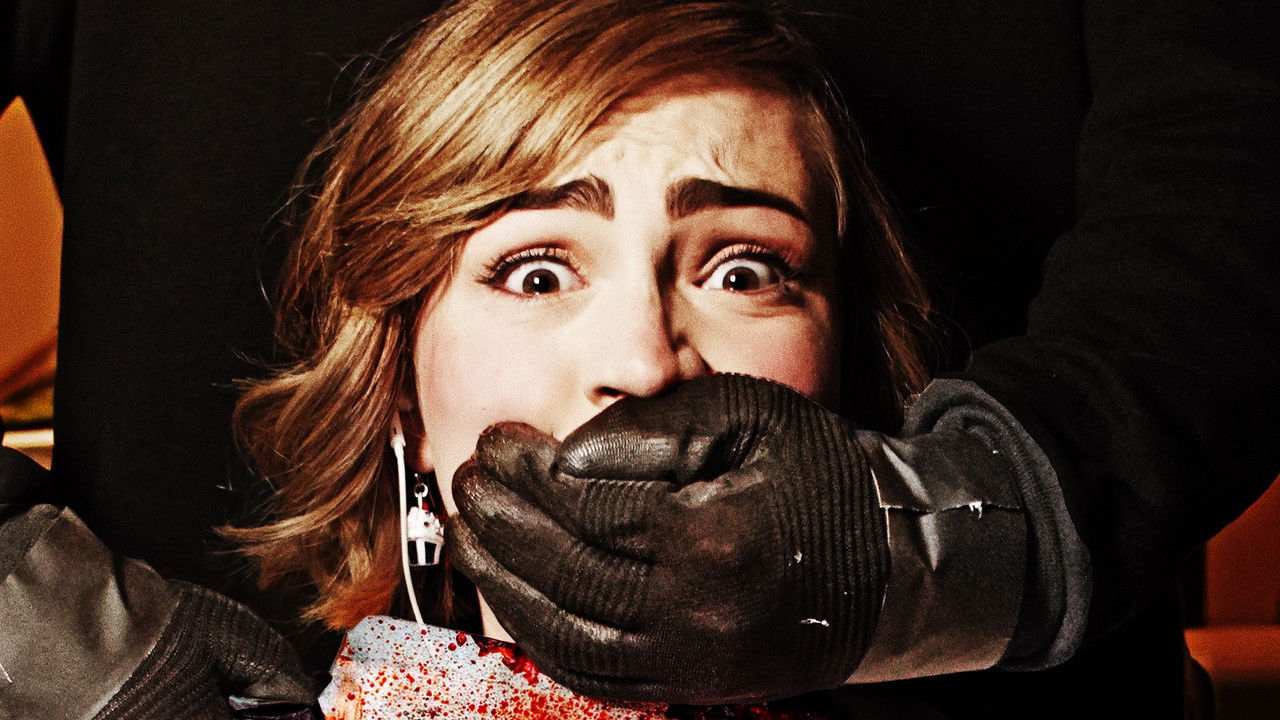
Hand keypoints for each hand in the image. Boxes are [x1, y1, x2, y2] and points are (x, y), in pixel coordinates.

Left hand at [448, 374, 891, 703]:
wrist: (892, 563)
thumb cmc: (824, 476)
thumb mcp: (750, 414)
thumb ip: (653, 427)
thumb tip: (564, 456)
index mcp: (714, 539)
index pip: (586, 504)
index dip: (527, 471)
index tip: (498, 441)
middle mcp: (697, 614)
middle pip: (564, 569)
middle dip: (501, 522)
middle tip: (467, 480)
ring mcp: (693, 663)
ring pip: (565, 632)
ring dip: (503, 582)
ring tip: (469, 536)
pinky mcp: (692, 686)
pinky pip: (593, 673)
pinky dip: (541, 635)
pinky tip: (514, 596)